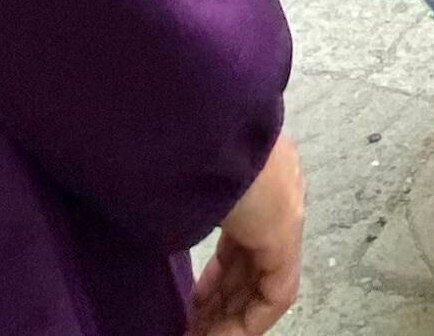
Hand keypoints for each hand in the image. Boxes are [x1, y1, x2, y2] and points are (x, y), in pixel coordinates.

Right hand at [187, 133, 304, 335]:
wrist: (206, 119)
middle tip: (193, 326)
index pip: (241, 240)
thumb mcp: (176, 168)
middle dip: (221, 302)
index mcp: (252, 174)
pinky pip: (276, 293)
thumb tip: (148, 207)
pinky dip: (249, 320)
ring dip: (231, 316)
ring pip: (263, 283)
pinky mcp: (285, 233)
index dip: (217, 276)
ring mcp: (284, 211)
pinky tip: (221, 335)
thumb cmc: (182, 132)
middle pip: (250, 265)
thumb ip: (178, 195)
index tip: (194, 299)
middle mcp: (276, 193)